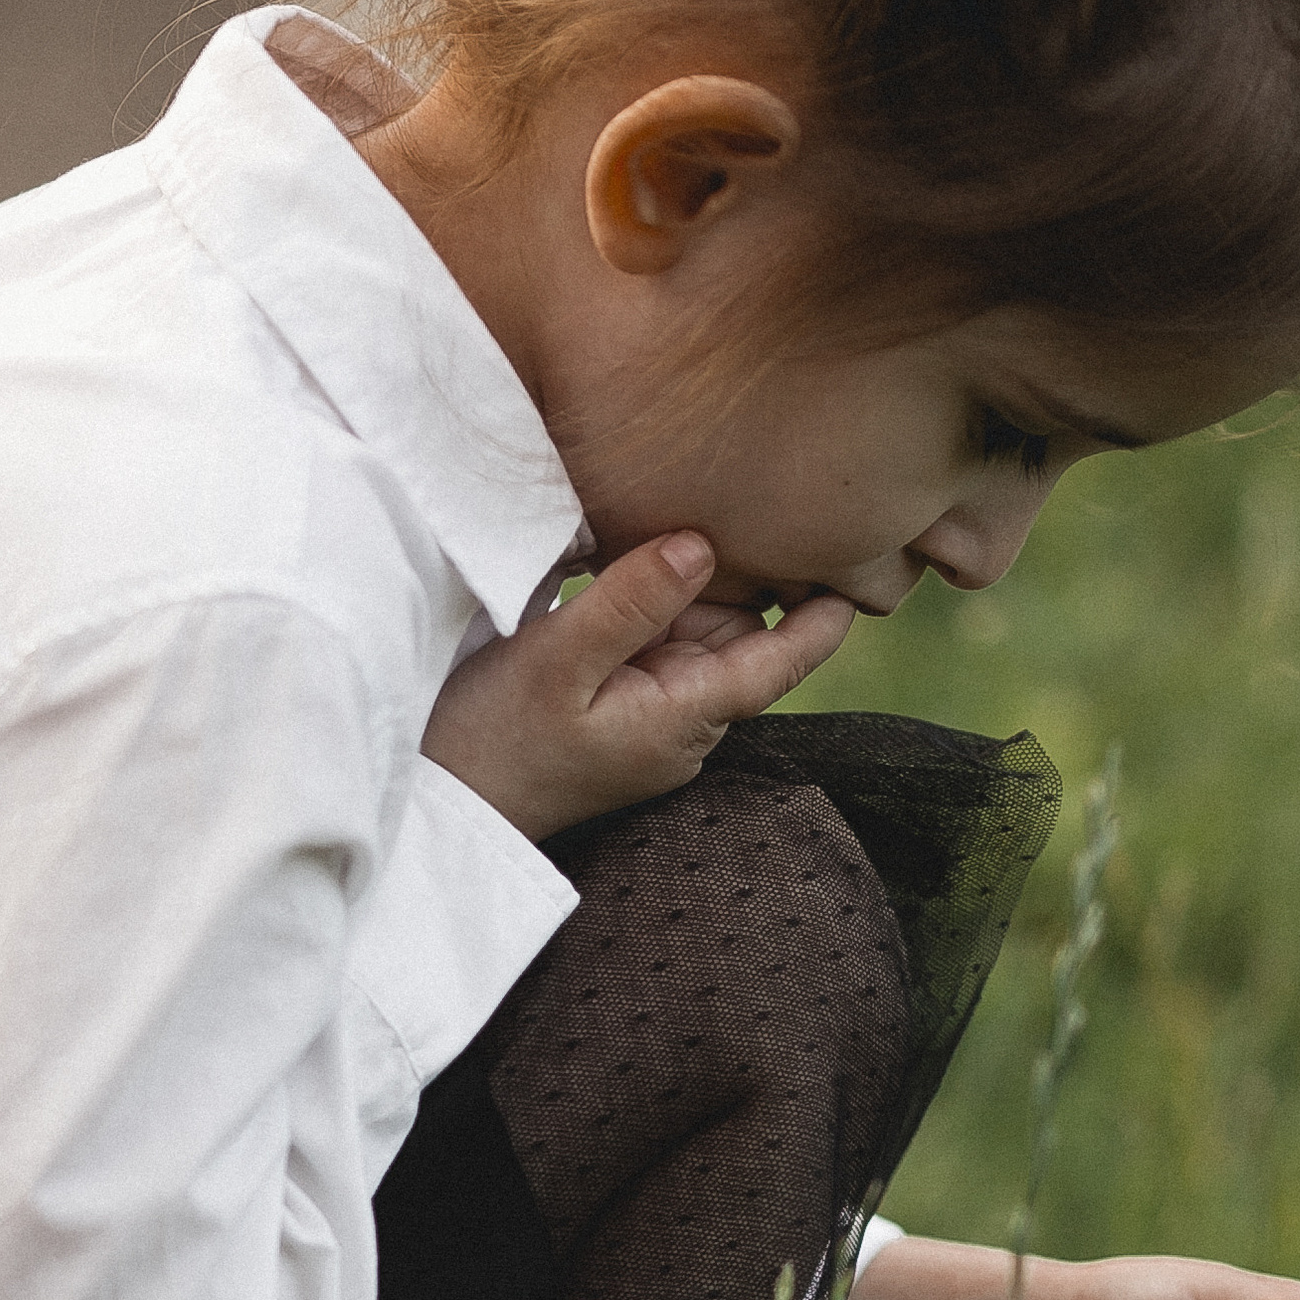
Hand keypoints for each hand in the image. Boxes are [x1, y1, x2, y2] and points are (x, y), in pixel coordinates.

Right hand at [421, 534, 853, 839]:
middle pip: (739, 635)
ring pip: (697, 633)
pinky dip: (652, 603)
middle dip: (741, 576)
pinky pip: (655, 644)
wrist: (440, 804)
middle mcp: (683, 722)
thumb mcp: (557, 661)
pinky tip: (629, 558)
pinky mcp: (618, 706)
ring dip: (688, 584)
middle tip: (735, 495)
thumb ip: (631, 603)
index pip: (779, 662)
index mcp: (685, 718)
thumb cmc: (492, 738)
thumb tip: (701, 546)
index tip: (859, 564)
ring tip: (675, 513)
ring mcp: (651, 716)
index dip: (822, 615)